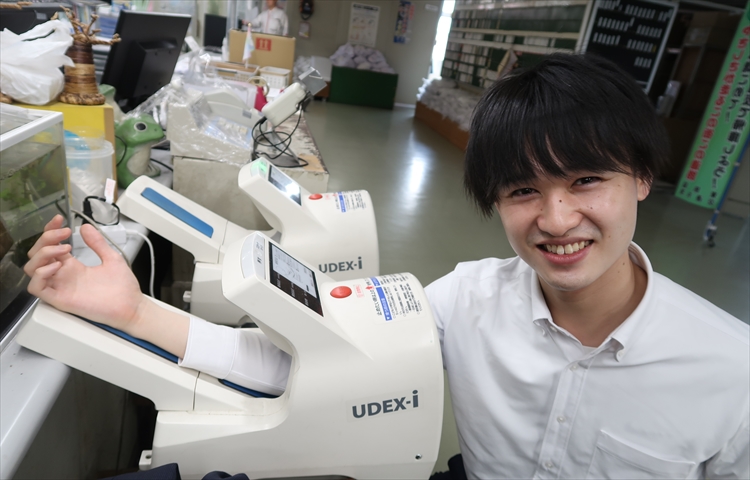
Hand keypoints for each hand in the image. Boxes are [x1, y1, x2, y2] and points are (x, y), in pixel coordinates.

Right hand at [24, 215, 146, 332]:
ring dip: (42, 254)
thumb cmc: (123, 287)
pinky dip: (40, 274)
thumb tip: (86, 227)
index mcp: (72, 266)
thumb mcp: (111, 258)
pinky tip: (56, 266)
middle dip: (46, 239)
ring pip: (32, 269)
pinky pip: (37, 288)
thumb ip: (97, 243)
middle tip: (63, 233)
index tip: (59, 219)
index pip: (50, 246)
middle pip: (37, 255)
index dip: (50, 231)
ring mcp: (60, 287)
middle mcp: (63, 275)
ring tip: (63, 249)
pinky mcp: (60, 299)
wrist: (131, 306)